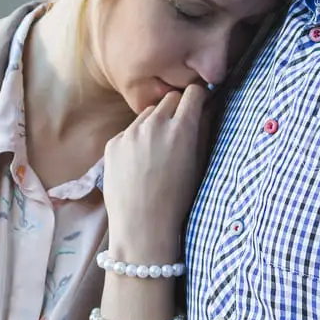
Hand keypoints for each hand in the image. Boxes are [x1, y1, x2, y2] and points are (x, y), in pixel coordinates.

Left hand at [103, 86, 211, 256]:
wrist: (141, 226)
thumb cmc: (176, 200)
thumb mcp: (198, 164)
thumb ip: (202, 130)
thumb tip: (207, 107)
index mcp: (181, 128)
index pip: (193, 93)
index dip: (198, 97)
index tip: (199, 104)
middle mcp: (154, 124)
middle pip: (170, 99)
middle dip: (177, 109)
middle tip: (179, 129)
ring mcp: (130, 133)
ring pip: (148, 114)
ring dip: (155, 123)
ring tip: (158, 151)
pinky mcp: (113, 143)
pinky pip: (129, 132)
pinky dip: (136, 140)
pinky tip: (139, 163)